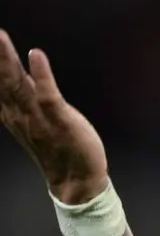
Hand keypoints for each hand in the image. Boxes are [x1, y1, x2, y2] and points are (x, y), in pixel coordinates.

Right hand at [0, 29, 107, 202]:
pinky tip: (35, 54)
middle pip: (1, 78)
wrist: (77, 181)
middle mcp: (20, 113)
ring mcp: (39, 117)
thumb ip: (24, 95)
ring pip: (18, 84)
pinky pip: (47, 95)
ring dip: (7, 59)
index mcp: (13, 112)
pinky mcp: (60, 120)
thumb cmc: (58, 147)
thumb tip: (14, 70)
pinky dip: (41, 74)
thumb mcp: (34, 118)